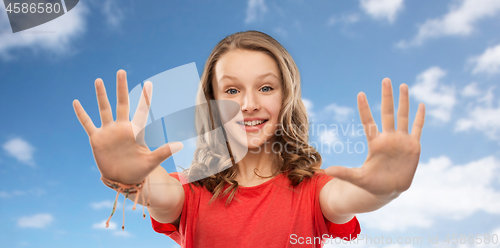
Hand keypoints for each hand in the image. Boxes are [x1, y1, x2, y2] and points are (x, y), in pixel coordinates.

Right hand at [72, 70, 182, 183]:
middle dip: (121, 88)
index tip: (149, 83)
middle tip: (121, 72)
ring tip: (99, 80)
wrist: (123, 180)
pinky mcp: (96, 139)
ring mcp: (108, 132)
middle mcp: (122, 128)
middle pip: (122, 103)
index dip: (145, 97)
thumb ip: (164, 152)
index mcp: (136, 131)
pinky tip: (76, 102)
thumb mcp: (151, 162)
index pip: (142, 111)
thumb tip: (181, 145)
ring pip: (104, 109)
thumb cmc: (139, 170)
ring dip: (101, 95)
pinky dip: (81, 114)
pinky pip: (87, 124)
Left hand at [325, 78, 424, 197]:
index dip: (365, 109)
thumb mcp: (358, 179)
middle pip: (388, 113)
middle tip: (385, 79)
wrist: (388, 191)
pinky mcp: (413, 146)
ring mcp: (401, 140)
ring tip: (403, 85)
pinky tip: (421, 105)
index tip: (360, 94)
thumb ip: (345, 173)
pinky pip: (418, 129)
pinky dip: (420, 117)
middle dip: (387, 97)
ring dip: (404, 101)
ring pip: (403, 117)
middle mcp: (388, 138)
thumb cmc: (372, 184)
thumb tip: (327, 170)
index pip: (368, 122)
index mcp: (375, 143)